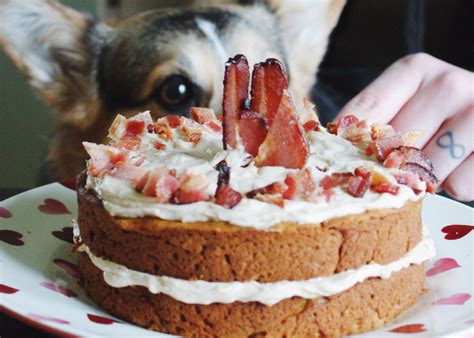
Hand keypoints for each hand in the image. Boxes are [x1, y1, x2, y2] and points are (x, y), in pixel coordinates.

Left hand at [337, 53, 472, 200]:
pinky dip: (454, 189)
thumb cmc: (442, 119)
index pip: (365, 113)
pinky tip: (460, 170)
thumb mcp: (406, 107)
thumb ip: (374, 122)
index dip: (348, 144)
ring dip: (422, 181)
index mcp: (414, 69)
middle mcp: (448, 84)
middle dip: (388, 169)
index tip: (337, 163)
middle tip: (392, 174)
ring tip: (429, 169)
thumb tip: (329, 147)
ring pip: (425, 170)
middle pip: (394, 146)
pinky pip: (459, 185)